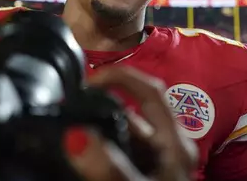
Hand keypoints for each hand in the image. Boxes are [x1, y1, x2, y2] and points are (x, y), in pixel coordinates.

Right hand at [64, 67, 196, 180]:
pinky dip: (102, 146)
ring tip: (71, 129)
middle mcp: (168, 149)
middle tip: (72, 107)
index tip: (88, 82)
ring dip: (100, 127)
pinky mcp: (144, 174)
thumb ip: (108, 165)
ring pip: (125, 133)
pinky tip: (84, 153)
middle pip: (134, 112)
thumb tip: (75, 135)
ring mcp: (157, 163)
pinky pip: (122, 151)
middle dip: (102, 105)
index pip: (151, 91)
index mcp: (175, 145)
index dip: (120, 76)